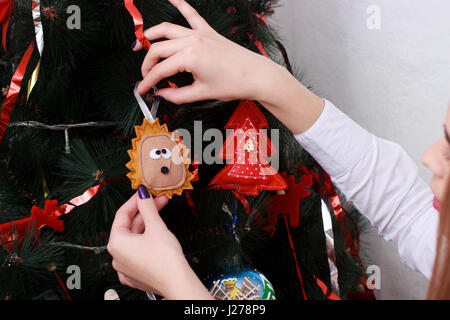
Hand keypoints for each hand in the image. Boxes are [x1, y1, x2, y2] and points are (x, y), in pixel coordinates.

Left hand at [107, 186, 212, 299]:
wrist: (177, 282)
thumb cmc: (166, 260)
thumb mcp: (156, 226)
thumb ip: (147, 207)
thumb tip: (142, 193)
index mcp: (117, 243)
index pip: (122, 214)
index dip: (135, 200)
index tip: (144, 193)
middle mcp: (117, 257)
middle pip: (129, 227)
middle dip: (144, 213)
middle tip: (158, 202)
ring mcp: (125, 267)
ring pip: (134, 240)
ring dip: (146, 227)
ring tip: (160, 217)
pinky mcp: (135, 274)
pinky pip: (137, 253)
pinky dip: (145, 242)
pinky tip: (156, 236)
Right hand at [135, 0, 283, 104]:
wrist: (256, 75)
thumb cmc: (234, 84)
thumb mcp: (202, 94)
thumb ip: (177, 95)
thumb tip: (162, 95)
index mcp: (189, 58)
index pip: (160, 70)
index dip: (147, 82)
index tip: (142, 90)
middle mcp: (192, 41)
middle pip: (159, 49)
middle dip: (147, 63)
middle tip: (145, 76)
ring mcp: (200, 34)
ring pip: (168, 29)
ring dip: (152, 35)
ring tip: (141, 43)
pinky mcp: (208, 32)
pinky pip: (191, 14)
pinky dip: (180, 5)